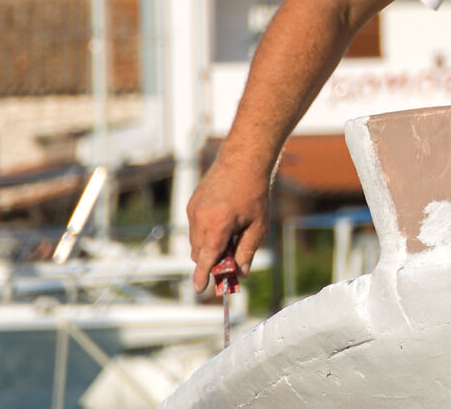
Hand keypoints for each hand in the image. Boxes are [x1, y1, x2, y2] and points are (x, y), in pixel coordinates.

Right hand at [187, 155, 270, 292]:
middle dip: (211, 261)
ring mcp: (193, 211)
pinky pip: (195, 227)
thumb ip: (247, 250)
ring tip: (231, 235)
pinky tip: (224, 220)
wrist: (244, 160)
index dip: (203, 276)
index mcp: (217, 226)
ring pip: (196, 241)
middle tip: (229, 263)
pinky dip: (205, 232)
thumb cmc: (255, 193)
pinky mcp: (191, 204)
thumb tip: (241, 272)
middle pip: (200, 253)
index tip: (199, 289)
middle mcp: (200, 219)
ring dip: (208, 246)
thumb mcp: (258, 225)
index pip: (206, 259)